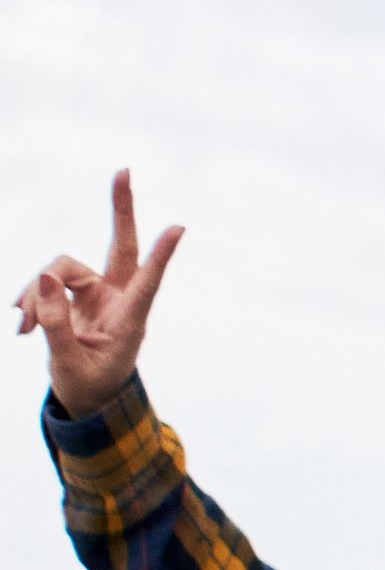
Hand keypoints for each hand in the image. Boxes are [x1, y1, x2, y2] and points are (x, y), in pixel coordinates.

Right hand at [15, 172, 182, 414]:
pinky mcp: (73, 295)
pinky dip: (29, 301)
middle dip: (121, 210)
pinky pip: (44, 283)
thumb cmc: (89, 387)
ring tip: (21, 326)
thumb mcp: (69, 363)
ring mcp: (96, 294)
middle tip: (124, 170)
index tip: (179, 228)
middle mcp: (117, 300)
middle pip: (121, 246)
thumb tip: (41, 279)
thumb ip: (55, 324)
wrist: (86, 399)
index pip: (147, 283)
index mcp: (130, 322)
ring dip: (34, 292)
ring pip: (60, 269)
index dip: (162, 256)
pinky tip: (20, 329)